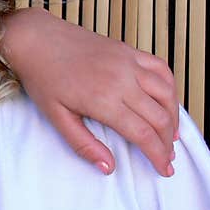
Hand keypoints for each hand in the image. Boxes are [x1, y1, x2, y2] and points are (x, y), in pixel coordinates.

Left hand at [0, 8, 178, 175]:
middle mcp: (122, 80)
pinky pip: (161, 68)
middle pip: (159, 117)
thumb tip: (109, 167)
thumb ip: (83, 144)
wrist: (35, 39)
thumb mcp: (56, 117)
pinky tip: (167, 102)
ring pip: (166, 93)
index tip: (164, 170)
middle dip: (167, 143)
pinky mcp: (128, 50)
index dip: (158, 155)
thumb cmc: (42, 79)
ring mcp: (128, 62)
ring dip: (173, 117)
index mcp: (103, 100)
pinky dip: (170, 88)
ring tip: (170, 135)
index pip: (143, 134)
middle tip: (167, 159)